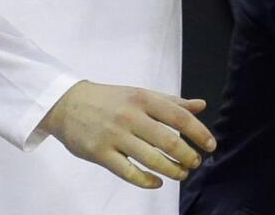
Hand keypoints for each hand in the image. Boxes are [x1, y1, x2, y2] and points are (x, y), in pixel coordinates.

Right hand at [40, 80, 214, 188]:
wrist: (64, 103)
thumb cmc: (107, 99)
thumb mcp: (137, 93)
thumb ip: (169, 101)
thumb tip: (200, 105)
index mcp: (141, 98)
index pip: (179, 118)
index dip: (199, 133)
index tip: (210, 145)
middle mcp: (129, 116)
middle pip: (170, 143)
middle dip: (188, 157)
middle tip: (194, 162)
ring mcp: (114, 136)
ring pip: (153, 161)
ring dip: (173, 171)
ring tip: (180, 173)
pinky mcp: (101, 153)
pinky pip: (130, 173)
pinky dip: (148, 181)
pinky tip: (157, 181)